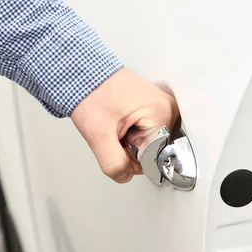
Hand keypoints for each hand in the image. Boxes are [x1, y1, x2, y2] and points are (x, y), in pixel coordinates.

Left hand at [71, 68, 178, 182]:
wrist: (83, 75)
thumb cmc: (91, 94)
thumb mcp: (98, 134)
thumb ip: (113, 163)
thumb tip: (125, 176)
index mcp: (162, 112)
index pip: (152, 158)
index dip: (129, 158)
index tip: (116, 141)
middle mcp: (167, 108)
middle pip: (151, 152)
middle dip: (128, 149)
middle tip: (114, 130)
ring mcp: (161, 106)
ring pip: (147, 144)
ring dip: (127, 141)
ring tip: (116, 122)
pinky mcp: (153, 107)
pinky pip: (145, 133)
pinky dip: (129, 133)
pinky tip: (120, 120)